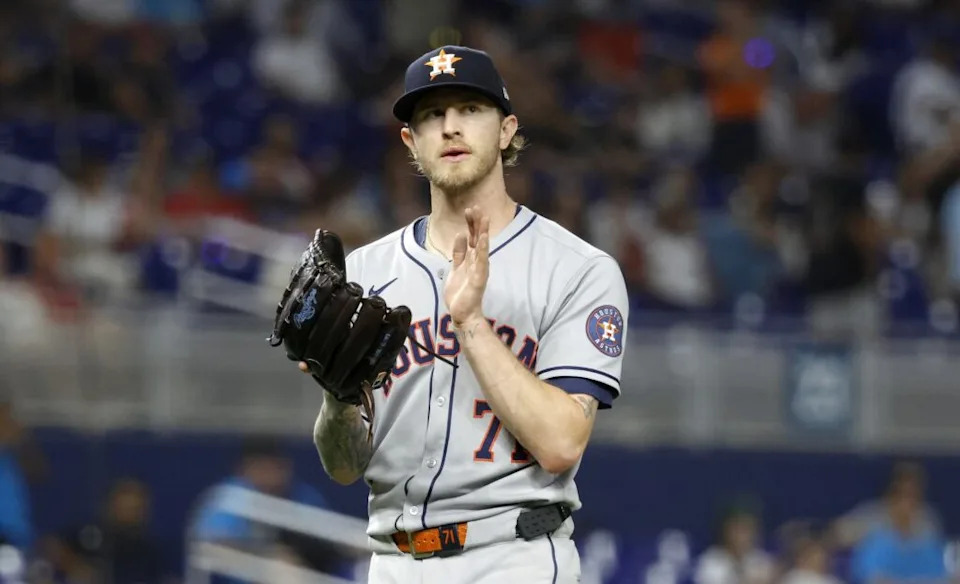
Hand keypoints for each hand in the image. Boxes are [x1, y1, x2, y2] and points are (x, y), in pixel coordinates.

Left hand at [445, 206, 489, 328]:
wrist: (462, 313)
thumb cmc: (460, 292)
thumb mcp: (455, 268)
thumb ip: (459, 252)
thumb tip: (460, 235)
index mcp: (471, 259)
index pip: (472, 237)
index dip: (471, 223)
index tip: (469, 209)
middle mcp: (477, 261)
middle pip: (478, 238)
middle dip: (476, 223)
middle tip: (475, 207)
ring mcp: (479, 269)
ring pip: (482, 247)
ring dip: (482, 232)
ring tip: (483, 218)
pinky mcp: (479, 278)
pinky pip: (482, 261)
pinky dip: (484, 249)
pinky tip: (484, 238)